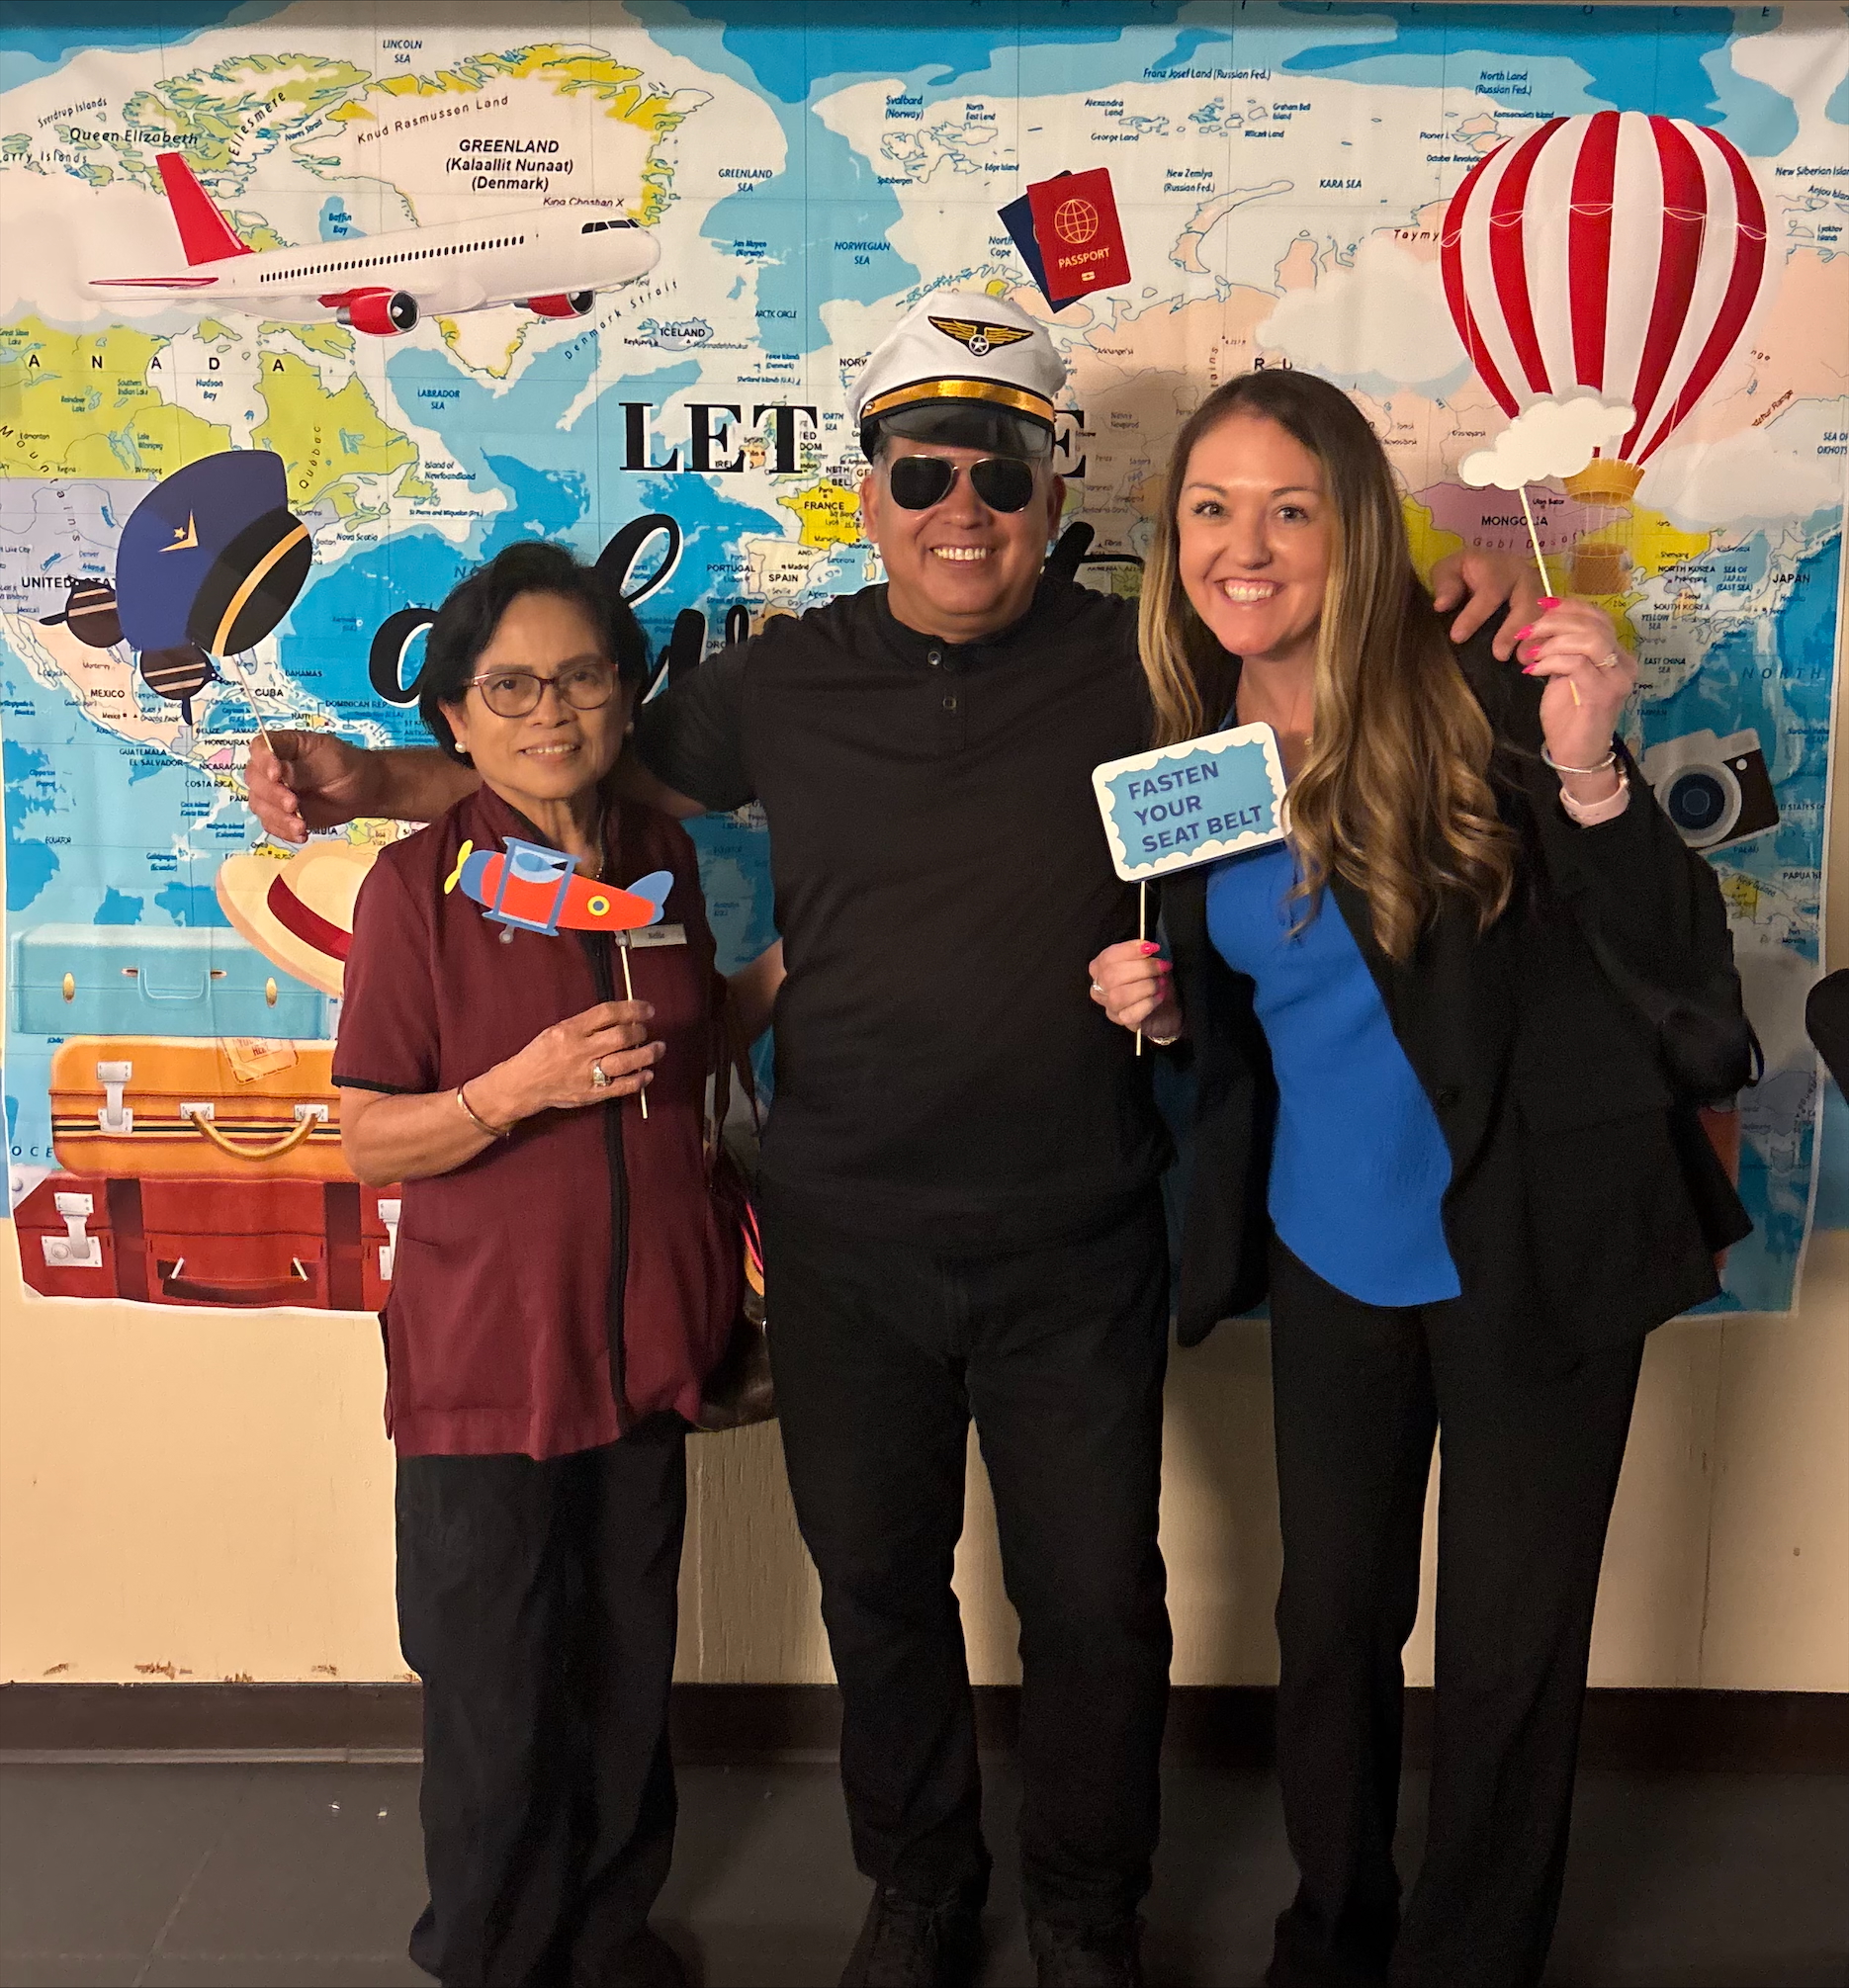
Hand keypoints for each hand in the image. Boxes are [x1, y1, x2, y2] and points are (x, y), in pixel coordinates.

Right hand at [247, 730, 375, 842]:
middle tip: (293, 804)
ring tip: (300, 826)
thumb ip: (301, 761)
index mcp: (281, 747)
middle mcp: (270, 769)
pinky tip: (301, 834)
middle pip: (255, 780)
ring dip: (278, 817)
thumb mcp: (328, 752)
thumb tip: (278, 771)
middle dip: (272, 795)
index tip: (276, 774)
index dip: (263, 760)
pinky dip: (284, 831)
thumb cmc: (345, 765)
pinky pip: (271, 824)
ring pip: (259, 805)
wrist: (361, 791)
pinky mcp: (280, 814)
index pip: (259, 748)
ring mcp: (273, 793)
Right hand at [474, 1000, 663, 1120]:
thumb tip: (621, 1017)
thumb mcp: (557, 1029)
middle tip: (645, 1030)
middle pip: (621, 1036)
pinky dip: (639, 1080)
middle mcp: (580, 1051)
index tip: (647, 1009)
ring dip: (648, 1054)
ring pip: (626, 1061)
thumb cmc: (540, 1055)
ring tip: (658, 1048)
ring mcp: (586, 1074)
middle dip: (640, 1031)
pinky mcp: (591, 1094)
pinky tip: (647, 1073)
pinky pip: (621, 1087)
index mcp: (570, 1030)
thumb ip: (587, 1024)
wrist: (522, 1085)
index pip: (608, 1013)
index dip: (633, 1008)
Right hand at [1088, 940, 1182, 1039]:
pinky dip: (1148, 1003)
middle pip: (1112, 976)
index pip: (1108, 957)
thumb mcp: (1151, 962)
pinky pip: (1130, 1014)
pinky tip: (1159, 997)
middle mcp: (1100, 987)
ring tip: (1161, 983)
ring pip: (1119, 996)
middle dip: (1142, 968)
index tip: (1152, 947)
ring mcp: (1109, 1006)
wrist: (1167, 1008)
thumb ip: (1146, 953)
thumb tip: (1149, 946)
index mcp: (1101, 967)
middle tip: (1162, 966)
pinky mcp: (1121, 1021)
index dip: (1130, 950)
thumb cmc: (1155, 981)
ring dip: (1145, 986)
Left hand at [1430, 548, 1544, 658]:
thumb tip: (1442, 605)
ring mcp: (1540, 595)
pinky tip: (1535, 661)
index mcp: (1500, 567)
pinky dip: (1544, 643)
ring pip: (1543, 616)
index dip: (1475, 614)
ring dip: (1535, 639)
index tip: (1457, 637)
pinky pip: (1552, 627)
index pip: (1490, 591)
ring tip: (1523, 660)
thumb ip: (1445, 583)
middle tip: (1499, 654)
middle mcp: (1526, 579)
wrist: (1488, 571)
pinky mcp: (1547, 611)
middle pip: (1526, 602)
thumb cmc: (1465, 574)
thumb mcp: (1449, 570)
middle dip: (1513, 629)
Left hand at [1513, 597, 1635, 796]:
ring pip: (1590, 640)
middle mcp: (1624, 663)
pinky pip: (1578, 664)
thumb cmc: (1568, 716)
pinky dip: (1551, 661)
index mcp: (1617, 655)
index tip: (1541, 605)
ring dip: (1553, 642)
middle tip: (1527, 631)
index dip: (1570, 606)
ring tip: (1531, 653)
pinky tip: (1533, 670)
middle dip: (1555, 622)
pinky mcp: (1603, 695)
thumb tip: (1542, 622)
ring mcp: (1617, 679)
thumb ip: (1561, 650)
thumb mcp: (1562, 674)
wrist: (1577, 755)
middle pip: (1594, 625)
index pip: (1600, 617)